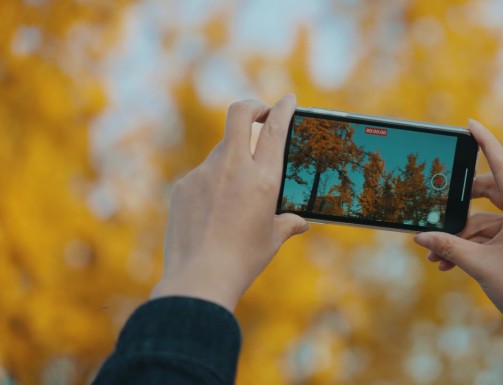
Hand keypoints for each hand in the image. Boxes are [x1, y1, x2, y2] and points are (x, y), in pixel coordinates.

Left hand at [150, 95, 308, 311]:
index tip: (287, 100)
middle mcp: (233, 168)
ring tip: (235, 196)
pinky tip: (213, 214)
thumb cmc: (243, 260)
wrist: (199, 278)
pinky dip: (212, 185)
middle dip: (252, 106)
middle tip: (260, 113)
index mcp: (263, 179)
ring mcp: (204, 174)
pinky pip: (202, 176)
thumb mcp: (273, 239)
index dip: (283, 108)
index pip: (275, 129)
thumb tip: (301, 222)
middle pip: (239, 114)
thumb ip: (288, 224)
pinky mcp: (184, 186)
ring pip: (221, 150)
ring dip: (233, 159)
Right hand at [414, 119, 502, 378]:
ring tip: (435, 257)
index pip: (502, 167)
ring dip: (460, 236)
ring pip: (485, 222)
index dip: (486, 143)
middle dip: (459, 206)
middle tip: (437, 209)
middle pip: (489, 195)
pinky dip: (471, 247)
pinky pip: (491, 238)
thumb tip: (420, 237)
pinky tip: (447, 264)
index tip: (471, 124)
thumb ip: (448, 246)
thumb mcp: (479, 266)